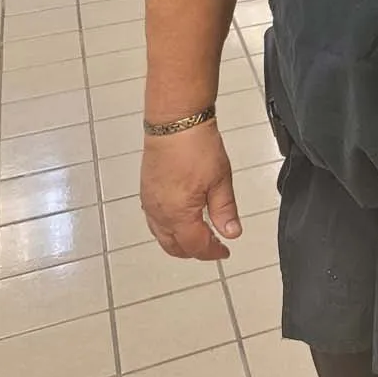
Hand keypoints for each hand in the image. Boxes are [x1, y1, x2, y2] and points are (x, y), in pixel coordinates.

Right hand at [140, 122, 240, 259]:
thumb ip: (225, 211)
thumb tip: (231, 234)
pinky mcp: (146, 192)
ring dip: (179, 242)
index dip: (212, 252)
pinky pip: (154, 222)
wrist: (175, 124)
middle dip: (194, 251)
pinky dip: (168, 229)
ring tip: (199, 235)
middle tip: (213, 246)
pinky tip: (181, 220)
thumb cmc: (198, 149)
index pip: (195, 246)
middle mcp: (159, 214)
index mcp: (179, 215)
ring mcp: (150, 203)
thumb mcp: (221, 180)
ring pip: (161, 236)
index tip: (225, 250)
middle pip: (174, 246)